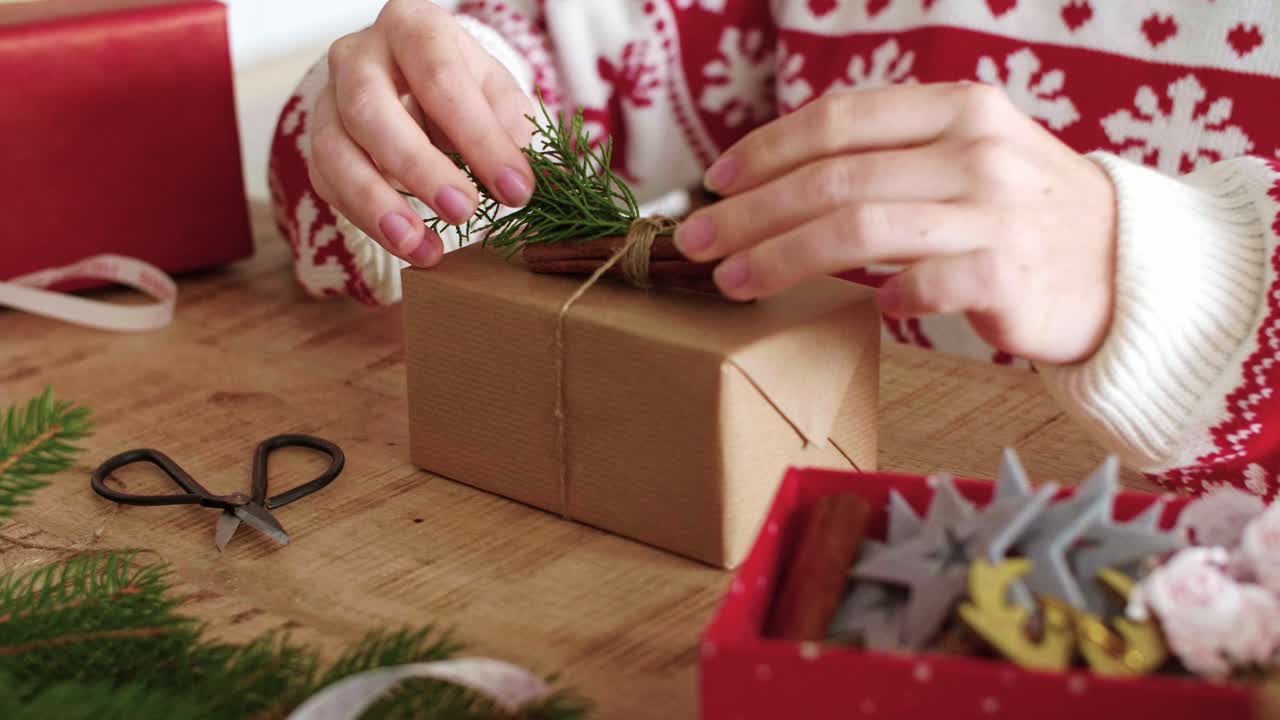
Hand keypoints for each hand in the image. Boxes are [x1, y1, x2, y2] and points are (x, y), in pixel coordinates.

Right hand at [309, 0, 535, 267]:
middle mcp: (358, 55)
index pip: (441, 78)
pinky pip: (329, 183)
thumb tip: (524, 184)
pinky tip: (408, 245)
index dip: (479, 137)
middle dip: (419, 167)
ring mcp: (329, 99)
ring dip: (378, 205)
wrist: (416, 89)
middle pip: (372, 109)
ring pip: (335, 151)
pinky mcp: (317, 143)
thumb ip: (512, 132)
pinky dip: (367, 220)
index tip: (516, 190)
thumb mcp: (498, 96)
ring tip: (422, 246)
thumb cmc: (464, 90)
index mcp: (412, 28)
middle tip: (463, 212)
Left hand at [674, 82, 1117, 365]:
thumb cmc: (1021, 214)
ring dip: (783, 257)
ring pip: (861, 229)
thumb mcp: (969, 153)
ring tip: (734, 280)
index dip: (766, 150)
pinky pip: (924, 284)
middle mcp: (975, 150)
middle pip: (834, 178)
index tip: (716, 182)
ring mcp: (996, 212)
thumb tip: (778, 178)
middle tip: (697, 242)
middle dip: (751, 213)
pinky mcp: (1010, 276)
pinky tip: (867, 306)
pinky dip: (885, 296)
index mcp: (958, 107)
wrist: (1127, 266)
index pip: (839, 120)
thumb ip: (891, 153)